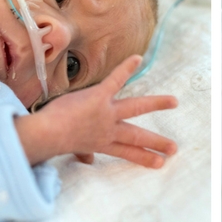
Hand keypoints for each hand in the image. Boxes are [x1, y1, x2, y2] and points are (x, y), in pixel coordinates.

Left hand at [15, 55, 178, 166]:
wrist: (47, 134)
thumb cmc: (54, 141)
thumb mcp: (72, 149)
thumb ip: (83, 153)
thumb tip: (87, 160)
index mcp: (102, 142)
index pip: (127, 152)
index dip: (143, 157)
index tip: (159, 163)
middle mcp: (109, 129)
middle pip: (137, 136)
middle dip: (157, 142)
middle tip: (174, 148)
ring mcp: (107, 112)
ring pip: (136, 107)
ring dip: (156, 103)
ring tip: (174, 102)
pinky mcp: (100, 96)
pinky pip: (116, 80)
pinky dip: (127, 68)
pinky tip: (138, 58)